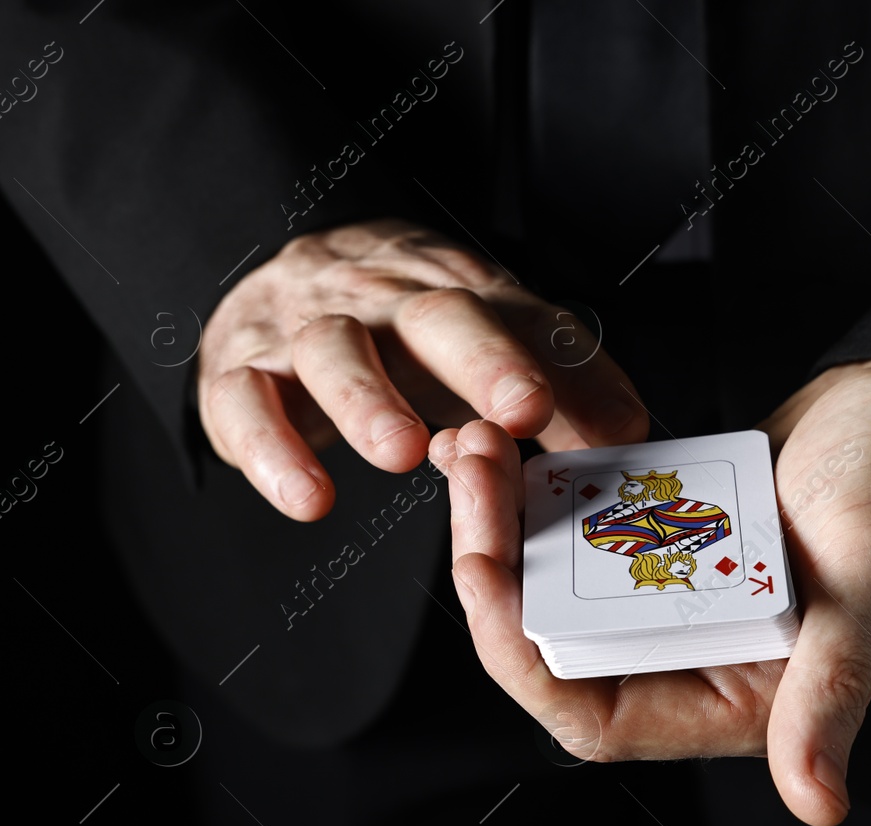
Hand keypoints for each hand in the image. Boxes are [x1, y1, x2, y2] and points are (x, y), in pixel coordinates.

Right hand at [199, 218, 646, 518]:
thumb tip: (630, 435)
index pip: (514, 317)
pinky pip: (247, 402)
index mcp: (458, 294)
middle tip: (523, 413)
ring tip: (402, 452)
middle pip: (435, 317)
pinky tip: (309, 499)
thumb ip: (563, 387)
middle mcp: (384, 299)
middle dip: (483, 362)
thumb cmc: (406, 333)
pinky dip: (273, 450)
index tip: (590, 413)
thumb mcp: (490, 344)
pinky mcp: (240, 372)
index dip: (551, 360)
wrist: (280, 281)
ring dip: (370, 400)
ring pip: (334, 349)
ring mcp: (306, 330)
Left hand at [436, 358, 870, 825]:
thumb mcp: (869, 583)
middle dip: (497, 568)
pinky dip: (553, 489)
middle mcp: (703, 656)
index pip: (598, 718)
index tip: (481, 575)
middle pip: (561, 642)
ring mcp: (684, 595)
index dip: (525, 662)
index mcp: (746, 698)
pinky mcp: (675, 537)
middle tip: (472, 472)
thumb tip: (818, 804)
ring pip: (564, 583)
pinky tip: (518, 437)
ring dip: (512, 521)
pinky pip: (593, 529)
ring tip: (480, 444)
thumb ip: (833, 689)